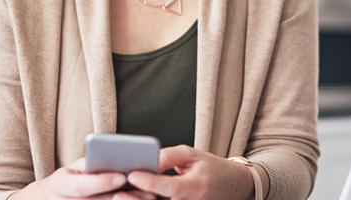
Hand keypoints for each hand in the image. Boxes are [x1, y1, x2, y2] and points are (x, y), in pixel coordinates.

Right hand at [34, 157, 155, 199]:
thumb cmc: (69, 180)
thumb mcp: (73, 168)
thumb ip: (91, 164)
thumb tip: (118, 157)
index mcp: (59, 185)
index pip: (80, 186)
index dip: (101, 182)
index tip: (122, 176)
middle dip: (122, 197)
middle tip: (146, 191)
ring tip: (148, 197)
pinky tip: (135, 199)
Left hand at [126, 145, 253, 199]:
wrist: (232, 186)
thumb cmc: (210, 168)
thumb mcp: (193, 154)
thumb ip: (169, 156)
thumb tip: (147, 160)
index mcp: (196, 187)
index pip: (170, 186)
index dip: (150, 181)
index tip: (132, 174)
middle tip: (118, 192)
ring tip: (120, 197)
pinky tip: (133, 198)